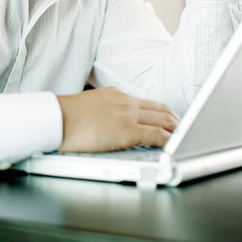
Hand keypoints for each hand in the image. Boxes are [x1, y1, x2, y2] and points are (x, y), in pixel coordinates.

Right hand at [57, 87, 179, 152]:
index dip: (163, 111)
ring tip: (185, 136)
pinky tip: (175, 145)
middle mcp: (126, 102)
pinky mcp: (127, 130)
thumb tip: (108, 121)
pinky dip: (169, 139)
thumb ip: (104, 111)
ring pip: (162, 119)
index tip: (170, 118)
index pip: (147, 102)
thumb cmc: (66, 117)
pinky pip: (156, 134)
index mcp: (116, 95)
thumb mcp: (90, 106)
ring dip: (176, 128)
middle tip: (185, 128)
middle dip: (175, 119)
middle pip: (160, 109)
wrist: (56, 118)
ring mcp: (128, 114)